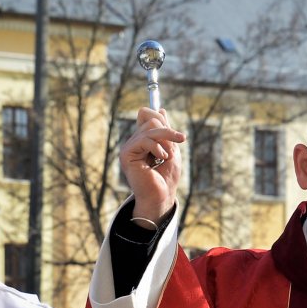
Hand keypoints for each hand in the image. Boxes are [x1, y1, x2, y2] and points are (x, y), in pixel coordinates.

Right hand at [120, 107, 185, 221]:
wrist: (161, 197)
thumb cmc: (167, 178)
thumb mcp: (171, 149)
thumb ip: (165, 130)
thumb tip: (161, 109)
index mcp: (143, 141)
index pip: (147, 116)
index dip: (161, 118)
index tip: (178, 135)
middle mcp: (134, 143)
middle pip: (149, 119)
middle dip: (168, 130)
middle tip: (179, 141)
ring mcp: (129, 148)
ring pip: (149, 127)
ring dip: (166, 138)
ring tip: (169, 155)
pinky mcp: (126, 155)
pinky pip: (143, 139)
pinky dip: (157, 146)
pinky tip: (162, 157)